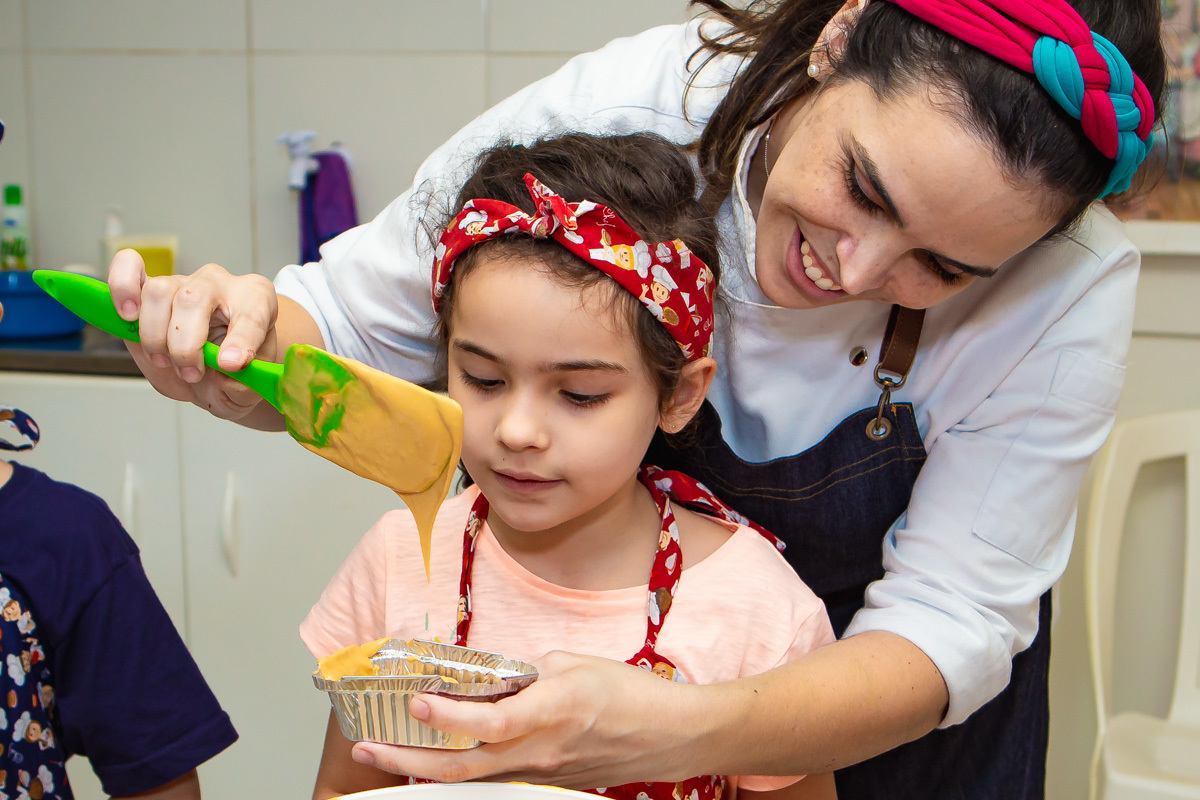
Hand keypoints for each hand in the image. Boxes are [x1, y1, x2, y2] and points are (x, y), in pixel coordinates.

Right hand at [108, 248, 279, 420]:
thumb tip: (226, 364)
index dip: (240, 340)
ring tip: (165, 361)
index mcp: (256, 301)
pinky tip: (127, 315)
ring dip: (155, 335)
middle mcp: (220, 284)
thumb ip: (244, 382)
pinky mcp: (147, 291)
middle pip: (193, 298)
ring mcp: (182, 283)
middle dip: (186, 345)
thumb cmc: (233, 376)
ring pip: (158, 292)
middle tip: (192, 374)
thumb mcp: (248, 389)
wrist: (211, 376)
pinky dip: (122, 286)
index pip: (251, 313)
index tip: (232, 365)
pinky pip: (129, 266)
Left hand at [350, 651, 706, 788]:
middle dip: (408, 760)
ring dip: (425, 766)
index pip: (491, 723)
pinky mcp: (543, 780)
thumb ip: (526, 671)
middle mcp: (539, 750)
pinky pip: (493, 776)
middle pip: (463, 766)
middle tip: (367, 749)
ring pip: (471, 777)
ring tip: (385, 754)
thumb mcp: (574, 663)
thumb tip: (490, 677)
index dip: (448, 716)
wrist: (667, 736)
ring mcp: (540, 772)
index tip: (416, 702)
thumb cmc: (628, 693)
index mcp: (552, 711)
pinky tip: (436, 755)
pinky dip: (460, 767)